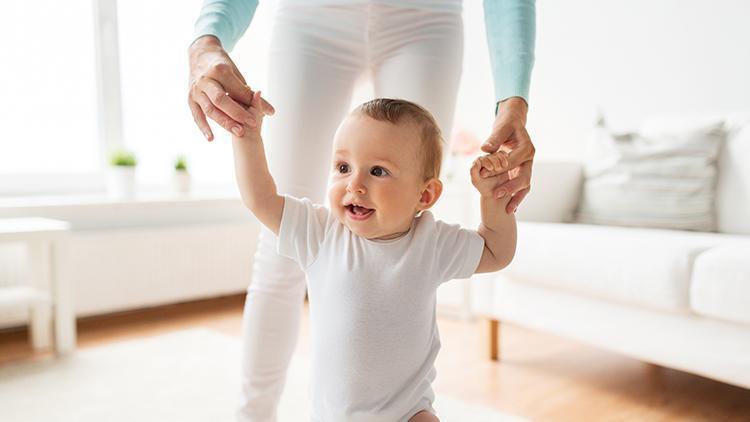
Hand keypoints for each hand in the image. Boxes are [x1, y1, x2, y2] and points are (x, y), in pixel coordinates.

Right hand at [187, 35, 274, 140]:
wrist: (200, 55)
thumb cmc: (223, 67)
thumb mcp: (237, 76)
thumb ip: (250, 94)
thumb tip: (271, 112)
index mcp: (220, 71)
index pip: (237, 91)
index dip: (250, 103)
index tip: (263, 116)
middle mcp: (206, 79)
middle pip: (221, 100)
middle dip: (236, 114)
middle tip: (251, 125)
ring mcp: (196, 89)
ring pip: (210, 109)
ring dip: (224, 122)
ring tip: (239, 132)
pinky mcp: (190, 98)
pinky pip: (196, 115)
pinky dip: (203, 127)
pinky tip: (211, 138)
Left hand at [470, 152, 511, 198]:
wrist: (496, 193)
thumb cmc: (484, 188)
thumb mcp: (476, 181)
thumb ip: (473, 171)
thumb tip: (476, 162)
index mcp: (477, 163)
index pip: (481, 159)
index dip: (486, 162)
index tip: (491, 168)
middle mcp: (485, 160)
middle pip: (490, 155)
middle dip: (494, 160)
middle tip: (498, 168)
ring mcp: (494, 159)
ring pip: (498, 154)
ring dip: (501, 159)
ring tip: (504, 166)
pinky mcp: (502, 161)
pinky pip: (504, 156)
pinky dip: (506, 158)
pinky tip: (507, 162)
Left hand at [480, 97, 534, 212]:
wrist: (514, 123)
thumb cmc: (507, 124)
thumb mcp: (501, 128)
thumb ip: (494, 138)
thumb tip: (485, 149)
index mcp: (526, 148)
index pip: (512, 161)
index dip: (498, 168)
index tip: (484, 174)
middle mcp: (529, 158)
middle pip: (524, 176)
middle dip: (510, 187)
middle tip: (496, 195)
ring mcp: (527, 166)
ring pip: (525, 184)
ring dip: (516, 197)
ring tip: (508, 209)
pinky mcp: (523, 171)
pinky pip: (522, 186)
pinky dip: (517, 197)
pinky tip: (511, 208)